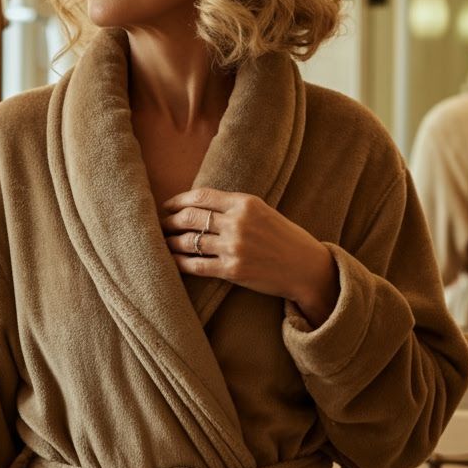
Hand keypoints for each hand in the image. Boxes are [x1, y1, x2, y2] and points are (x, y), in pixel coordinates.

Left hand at [159, 187, 338, 322]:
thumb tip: (199, 206)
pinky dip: (180, 262)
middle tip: (161, 225)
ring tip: (164, 243)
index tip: (168, 206)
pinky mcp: (233, 271)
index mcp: (245, 203)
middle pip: (190, 217)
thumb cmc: (285, 239)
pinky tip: (173, 261)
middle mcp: (238, 223)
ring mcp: (234, 247)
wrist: (306, 268)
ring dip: (171, 242)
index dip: (178, 200)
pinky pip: (196, 265)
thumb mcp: (263, 212)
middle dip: (170, 221)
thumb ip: (234, 207)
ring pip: (189, 241)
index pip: (201, 196)